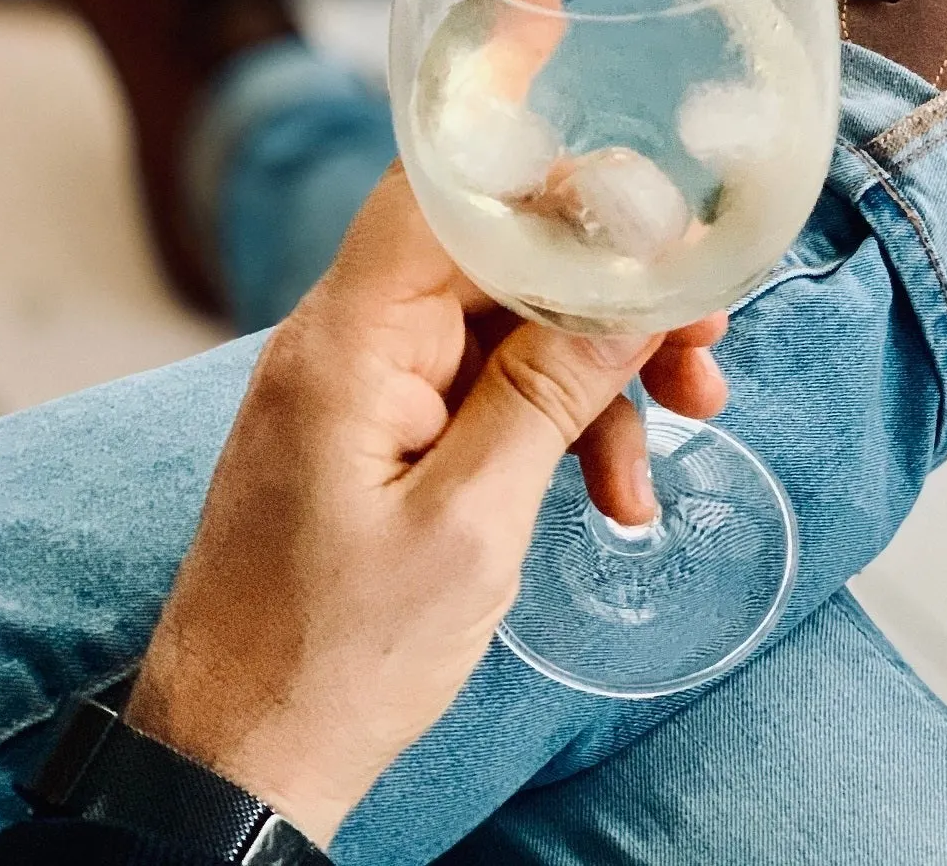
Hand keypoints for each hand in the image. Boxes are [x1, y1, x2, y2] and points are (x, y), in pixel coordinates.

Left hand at [123, 163, 727, 844]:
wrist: (243, 760)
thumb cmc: (337, 657)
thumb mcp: (472, 524)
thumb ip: (551, 391)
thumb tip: (634, 295)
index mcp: (351, 341)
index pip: (452, 197)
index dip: (560, 186)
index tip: (660, 225)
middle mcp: (350, 339)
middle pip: (500, 263)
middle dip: (610, 301)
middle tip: (703, 348)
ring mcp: (366, 384)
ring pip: (509, 328)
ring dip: (599, 378)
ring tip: (669, 452)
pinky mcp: (382, 427)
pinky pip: (486, 388)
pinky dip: (555, 426)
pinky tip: (613, 493)